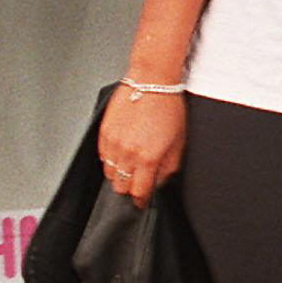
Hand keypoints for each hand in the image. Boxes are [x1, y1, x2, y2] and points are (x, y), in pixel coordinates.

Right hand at [97, 83, 185, 209]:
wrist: (151, 80)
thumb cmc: (168, 106)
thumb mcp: (179, 140)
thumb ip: (169, 165)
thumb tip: (160, 180)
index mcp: (148, 157)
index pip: (139, 191)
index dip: (141, 200)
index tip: (141, 201)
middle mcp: (128, 153)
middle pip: (121, 186)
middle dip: (130, 187)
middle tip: (137, 180)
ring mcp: (113, 143)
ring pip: (109, 173)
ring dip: (119, 174)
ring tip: (129, 164)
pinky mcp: (103, 132)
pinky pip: (102, 157)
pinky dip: (110, 159)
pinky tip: (121, 151)